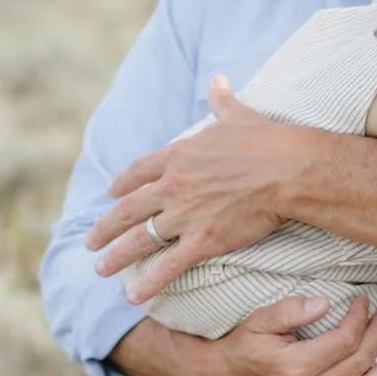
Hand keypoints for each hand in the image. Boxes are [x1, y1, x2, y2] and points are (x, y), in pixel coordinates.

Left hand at [86, 77, 300, 302]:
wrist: (286, 169)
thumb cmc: (266, 141)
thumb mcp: (237, 115)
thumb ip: (221, 101)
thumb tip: (218, 79)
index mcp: (177, 156)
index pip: (138, 172)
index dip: (122, 185)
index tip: (111, 194)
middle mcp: (172, 186)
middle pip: (128, 210)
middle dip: (105, 227)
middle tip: (90, 240)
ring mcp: (185, 215)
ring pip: (139, 240)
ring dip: (116, 256)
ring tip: (99, 268)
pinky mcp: (203, 240)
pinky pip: (169, 265)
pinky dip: (149, 282)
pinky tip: (134, 296)